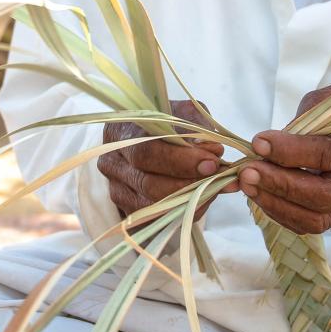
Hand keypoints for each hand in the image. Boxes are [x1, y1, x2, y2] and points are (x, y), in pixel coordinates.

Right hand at [99, 99, 225, 220]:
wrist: (149, 139)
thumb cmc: (166, 124)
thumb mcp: (182, 113)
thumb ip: (198, 127)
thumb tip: (213, 150)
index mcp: (121, 131)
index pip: (146, 151)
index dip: (180, 160)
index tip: (211, 162)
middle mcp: (112, 162)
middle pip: (147, 183)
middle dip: (188, 183)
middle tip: (217, 177)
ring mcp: (116, 189)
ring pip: (153, 205)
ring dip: (190, 199)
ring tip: (215, 187)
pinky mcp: (127, 208)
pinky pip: (157, 218)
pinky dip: (184, 210)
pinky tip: (202, 198)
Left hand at [237, 82, 330, 234]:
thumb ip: (307, 121)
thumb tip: (268, 146)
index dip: (291, 151)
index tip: (258, 143)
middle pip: (324, 195)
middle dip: (279, 184)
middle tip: (247, 172)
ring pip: (316, 218)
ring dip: (275, 203)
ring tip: (248, 184)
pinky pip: (311, 223)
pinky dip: (281, 211)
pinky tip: (262, 195)